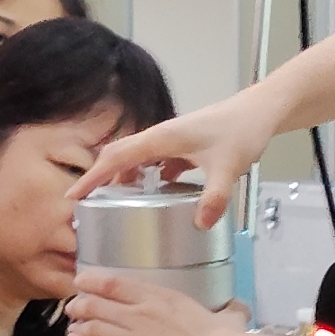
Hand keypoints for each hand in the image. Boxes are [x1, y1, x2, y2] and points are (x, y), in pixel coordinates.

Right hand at [74, 99, 281, 230]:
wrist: (260, 111)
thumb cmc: (242, 130)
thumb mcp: (229, 168)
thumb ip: (215, 197)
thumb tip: (200, 223)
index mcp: (162, 138)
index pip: (117, 157)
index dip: (93, 177)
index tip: (74, 196)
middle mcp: (160, 137)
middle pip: (119, 156)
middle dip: (99, 178)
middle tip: (85, 206)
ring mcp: (171, 141)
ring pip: (136, 159)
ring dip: (122, 178)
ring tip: (112, 204)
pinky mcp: (182, 146)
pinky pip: (154, 163)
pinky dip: (146, 178)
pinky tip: (152, 196)